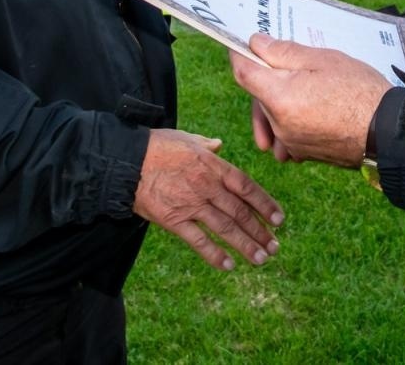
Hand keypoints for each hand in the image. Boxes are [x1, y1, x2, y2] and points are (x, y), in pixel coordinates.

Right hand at [133, 129, 282, 271]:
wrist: (125, 160)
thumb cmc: (155, 146)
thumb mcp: (186, 138)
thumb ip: (206, 145)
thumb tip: (219, 144)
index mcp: (213, 166)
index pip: (246, 187)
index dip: (265, 204)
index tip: (279, 219)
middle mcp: (207, 186)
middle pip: (240, 211)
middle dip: (260, 231)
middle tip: (275, 247)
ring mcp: (191, 204)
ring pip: (225, 228)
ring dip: (246, 245)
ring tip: (261, 259)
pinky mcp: (173, 220)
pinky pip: (198, 241)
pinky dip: (215, 254)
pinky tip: (229, 266)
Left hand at [231, 34, 390, 167]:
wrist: (390, 131)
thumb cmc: (360, 90)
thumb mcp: (323, 60)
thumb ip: (284, 52)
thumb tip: (256, 44)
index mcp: (279, 98)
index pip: (243, 73)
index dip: (239, 54)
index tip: (242, 44)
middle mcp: (279, 125)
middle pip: (257, 98)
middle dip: (262, 79)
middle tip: (281, 61)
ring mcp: (291, 143)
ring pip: (270, 117)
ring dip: (276, 102)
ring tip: (297, 86)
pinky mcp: (304, 153)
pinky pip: (286, 136)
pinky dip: (289, 122)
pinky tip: (307, 110)